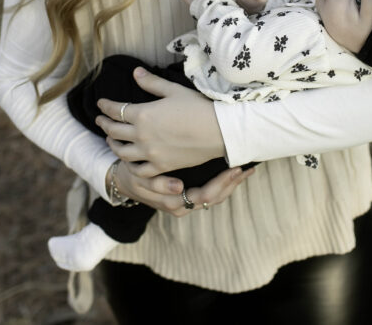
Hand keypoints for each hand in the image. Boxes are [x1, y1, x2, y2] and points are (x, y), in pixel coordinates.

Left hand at [96, 67, 227, 175]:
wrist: (219, 130)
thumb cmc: (198, 106)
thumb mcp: (173, 90)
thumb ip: (152, 83)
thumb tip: (135, 72)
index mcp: (143, 114)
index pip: (116, 110)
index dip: (105, 106)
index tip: (100, 103)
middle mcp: (142, 135)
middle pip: (114, 131)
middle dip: (104, 124)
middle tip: (99, 120)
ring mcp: (150, 153)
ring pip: (122, 152)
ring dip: (113, 145)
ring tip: (110, 140)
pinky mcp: (161, 166)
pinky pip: (139, 170)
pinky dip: (130, 166)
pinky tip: (129, 162)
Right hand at [116, 162, 254, 216]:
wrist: (123, 180)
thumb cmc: (132, 176)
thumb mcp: (140, 179)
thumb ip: (158, 184)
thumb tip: (178, 188)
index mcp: (174, 203)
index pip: (205, 195)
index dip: (221, 183)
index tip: (234, 168)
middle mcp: (184, 206)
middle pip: (215, 198)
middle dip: (232, 183)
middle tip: (247, 167)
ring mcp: (187, 202)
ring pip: (216, 197)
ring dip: (232, 183)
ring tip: (247, 168)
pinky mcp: (188, 194)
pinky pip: (211, 192)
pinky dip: (224, 182)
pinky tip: (233, 170)